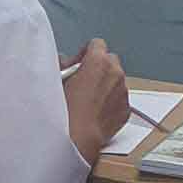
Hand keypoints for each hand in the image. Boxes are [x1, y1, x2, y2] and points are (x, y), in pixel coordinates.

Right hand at [61, 38, 129, 165]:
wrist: (77, 138)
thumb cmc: (64, 110)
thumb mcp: (56, 80)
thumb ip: (63, 64)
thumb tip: (64, 61)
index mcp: (98, 61)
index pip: (96, 44)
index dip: (86, 53)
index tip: (78, 64)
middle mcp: (115, 73)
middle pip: (110, 61)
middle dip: (99, 68)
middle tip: (84, 80)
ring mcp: (123, 92)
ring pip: (116, 81)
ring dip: (105, 85)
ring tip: (89, 99)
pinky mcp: (126, 110)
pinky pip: (119, 100)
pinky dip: (111, 103)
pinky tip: (96, 112)